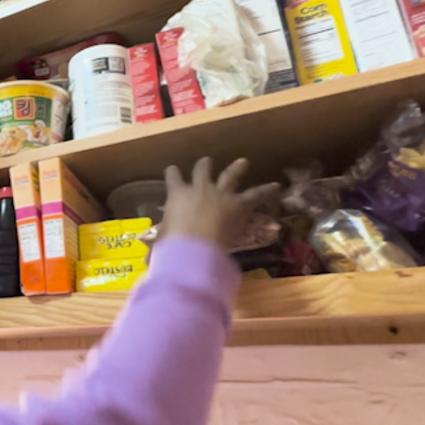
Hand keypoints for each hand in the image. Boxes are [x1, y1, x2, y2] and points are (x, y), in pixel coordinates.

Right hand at [160, 158, 278, 249]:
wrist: (195, 244)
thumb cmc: (172, 243)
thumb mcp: (162, 240)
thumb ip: (160, 246)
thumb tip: (148, 264)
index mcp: (177, 194)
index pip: (172, 177)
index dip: (172, 173)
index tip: (172, 170)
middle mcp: (199, 188)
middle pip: (202, 170)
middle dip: (204, 165)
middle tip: (206, 161)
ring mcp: (220, 193)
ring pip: (230, 175)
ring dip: (236, 168)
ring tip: (243, 162)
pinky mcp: (239, 203)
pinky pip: (255, 194)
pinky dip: (266, 190)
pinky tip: (276, 186)